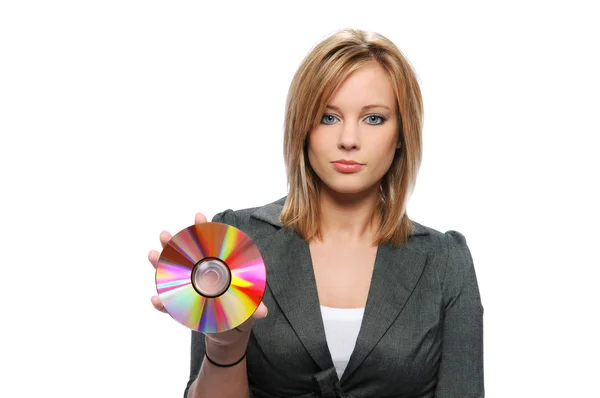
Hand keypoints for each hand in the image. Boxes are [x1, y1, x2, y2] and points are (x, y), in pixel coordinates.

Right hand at [148, 212, 267, 360]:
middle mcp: (198, 275)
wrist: (229, 331)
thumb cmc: (239, 310)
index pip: (208, 245)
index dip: (203, 230)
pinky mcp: (180, 307)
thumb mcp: (247, 306)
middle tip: (164, 234)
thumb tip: (263, 312)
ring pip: (170, 275)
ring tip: (152, 254)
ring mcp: (186, 290)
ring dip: (160, 264)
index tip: (199, 216)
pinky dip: (161, 303)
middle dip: (172, 243)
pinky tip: (155, 299)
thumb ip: (253, 306)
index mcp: (215, 268)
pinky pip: (168, 304)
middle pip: (183, 256)